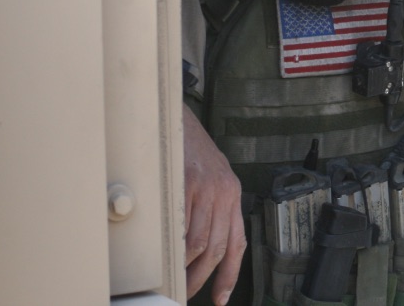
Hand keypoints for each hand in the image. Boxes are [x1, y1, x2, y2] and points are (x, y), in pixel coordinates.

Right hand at [184, 102, 246, 304]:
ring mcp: (206, 189)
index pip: (236, 243)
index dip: (229, 275)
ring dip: (185, 267)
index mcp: (232, 193)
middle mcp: (224, 193)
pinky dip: (173, 246)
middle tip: (186, 292)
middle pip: (216, 248)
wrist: (176, 117)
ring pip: (198, 242)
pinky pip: (181, 226)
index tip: (221, 298)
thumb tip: (200, 244)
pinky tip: (166, 254)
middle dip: (202, 278)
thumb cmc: (190, 148)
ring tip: (173, 278)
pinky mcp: (187, 184)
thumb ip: (212, 206)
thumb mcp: (212, 176)